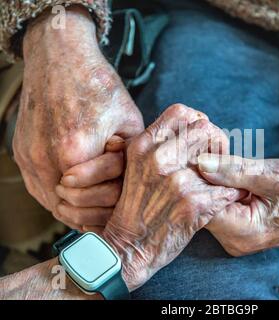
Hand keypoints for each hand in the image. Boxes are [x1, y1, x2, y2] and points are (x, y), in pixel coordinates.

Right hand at [13, 6, 143, 227]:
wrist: (60, 58)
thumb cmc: (98, 87)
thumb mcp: (129, 121)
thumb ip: (131, 159)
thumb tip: (136, 189)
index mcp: (75, 150)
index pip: (100, 199)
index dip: (118, 200)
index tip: (128, 195)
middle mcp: (44, 158)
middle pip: (74, 208)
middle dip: (99, 209)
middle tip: (115, 207)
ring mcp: (28, 158)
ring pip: (54, 205)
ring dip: (78, 209)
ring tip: (99, 206)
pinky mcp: (21, 155)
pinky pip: (40, 191)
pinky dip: (60, 198)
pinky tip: (79, 194)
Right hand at [102, 104, 241, 289]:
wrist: (128, 249)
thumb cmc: (137, 207)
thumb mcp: (137, 167)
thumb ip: (160, 146)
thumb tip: (195, 125)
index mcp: (144, 145)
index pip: (181, 112)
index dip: (198, 122)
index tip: (203, 141)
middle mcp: (158, 157)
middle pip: (205, 130)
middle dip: (217, 145)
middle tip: (218, 164)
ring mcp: (176, 180)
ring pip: (220, 159)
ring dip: (226, 172)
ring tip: (220, 184)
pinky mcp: (193, 202)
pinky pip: (228, 189)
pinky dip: (232, 195)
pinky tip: (224, 200)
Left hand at [198, 154, 278, 255]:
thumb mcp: (274, 175)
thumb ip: (236, 170)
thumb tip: (201, 163)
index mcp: (243, 233)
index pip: (202, 206)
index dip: (195, 179)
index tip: (195, 154)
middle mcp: (236, 240)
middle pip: (203, 207)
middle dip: (201, 178)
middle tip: (205, 151)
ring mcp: (237, 235)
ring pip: (209, 204)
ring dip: (211, 180)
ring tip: (216, 158)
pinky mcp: (239, 226)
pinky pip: (219, 203)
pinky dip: (220, 185)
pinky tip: (224, 169)